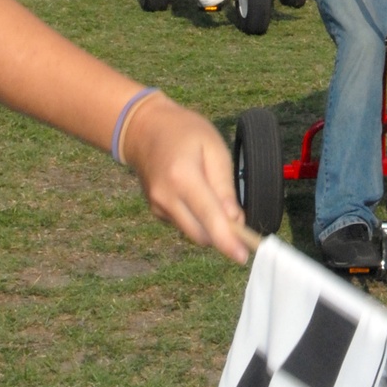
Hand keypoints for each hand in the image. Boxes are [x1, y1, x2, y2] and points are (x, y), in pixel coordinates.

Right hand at [121, 96, 248, 263]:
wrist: (144, 129)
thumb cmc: (185, 133)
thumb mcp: (213, 147)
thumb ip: (224, 184)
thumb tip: (235, 220)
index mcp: (182, 177)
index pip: (209, 217)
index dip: (227, 240)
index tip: (242, 257)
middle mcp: (166, 197)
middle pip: (201, 234)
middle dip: (223, 236)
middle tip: (241, 223)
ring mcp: (157, 206)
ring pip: (193, 233)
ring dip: (211, 228)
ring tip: (215, 196)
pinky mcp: (156, 211)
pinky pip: (184, 225)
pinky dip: (197, 220)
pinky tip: (196, 195)